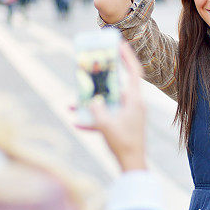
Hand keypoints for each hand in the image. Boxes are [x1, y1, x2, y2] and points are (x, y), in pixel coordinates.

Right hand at [86, 42, 147, 171]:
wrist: (132, 165)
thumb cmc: (123, 144)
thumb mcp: (106, 125)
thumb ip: (96, 109)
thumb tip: (91, 100)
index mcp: (135, 100)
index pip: (134, 72)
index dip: (127, 56)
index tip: (119, 44)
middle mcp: (132, 104)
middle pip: (116, 84)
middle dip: (101, 77)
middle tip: (90, 67)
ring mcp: (127, 114)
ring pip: (108, 101)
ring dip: (91, 101)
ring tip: (74, 100)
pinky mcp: (122, 124)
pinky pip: (105, 116)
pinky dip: (92, 118)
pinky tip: (76, 121)